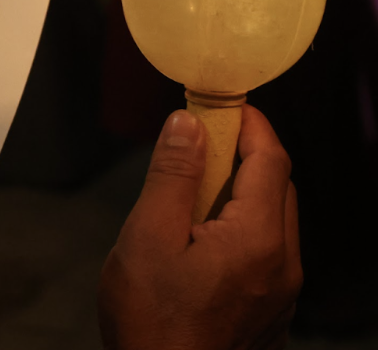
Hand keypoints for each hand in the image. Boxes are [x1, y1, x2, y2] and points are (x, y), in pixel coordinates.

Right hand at [99, 106, 301, 349]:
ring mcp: (281, 293)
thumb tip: (186, 124)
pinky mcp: (270, 312)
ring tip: (189, 193)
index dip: (248, 124)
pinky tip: (199, 238)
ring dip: (240, 193)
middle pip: (277, 187)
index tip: (219, 105)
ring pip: (273, 221)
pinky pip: (267, 253)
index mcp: (257, 240)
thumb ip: (171, 176)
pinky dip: (241, 228)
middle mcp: (282, 264)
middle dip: (243, 155)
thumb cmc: (151, 323)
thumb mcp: (147, 237)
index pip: (270, 159)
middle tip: (199, 142)